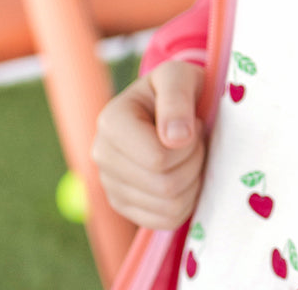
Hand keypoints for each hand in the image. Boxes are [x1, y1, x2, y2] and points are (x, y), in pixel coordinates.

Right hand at [92, 59, 205, 229]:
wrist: (173, 104)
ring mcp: (110, 185)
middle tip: (195, 140)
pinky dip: (186, 200)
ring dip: (193, 181)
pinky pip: (166, 220)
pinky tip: (182, 173)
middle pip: (165, 185)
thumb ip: (177, 99)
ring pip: (169, 207)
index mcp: (111, 122)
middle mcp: (102, 156)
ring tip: (188, 154)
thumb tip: (176, 138)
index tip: (192, 124)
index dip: (188, 145)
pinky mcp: (124, 206)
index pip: (158, 158)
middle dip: (194, 162)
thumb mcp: (179, 76)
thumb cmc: (177, 87)